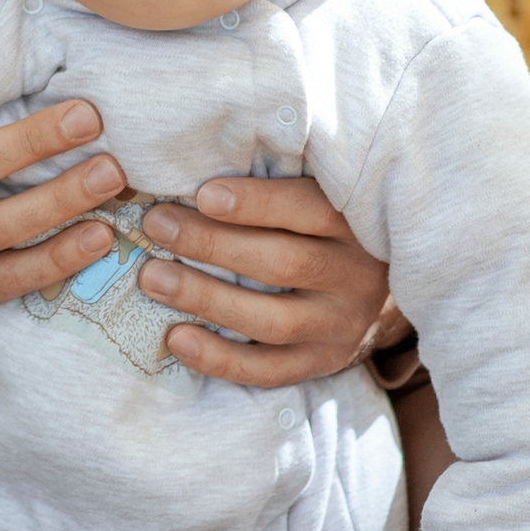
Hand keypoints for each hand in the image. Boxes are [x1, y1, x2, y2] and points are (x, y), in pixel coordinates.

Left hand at [139, 176, 400, 386]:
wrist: (378, 292)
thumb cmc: (322, 228)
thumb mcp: (318, 195)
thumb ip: (274, 181)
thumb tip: (195, 160)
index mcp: (355, 223)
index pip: (308, 209)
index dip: (255, 202)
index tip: (202, 193)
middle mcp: (356, 277)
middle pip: (283, 263)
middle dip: (213, 245)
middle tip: (157, 225)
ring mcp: (341, 327)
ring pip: (272, 320)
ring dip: (206, 299)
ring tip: (152, 279)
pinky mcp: (323, 363)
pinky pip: (268, 370)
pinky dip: (220, 359)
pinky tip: (176, 338)